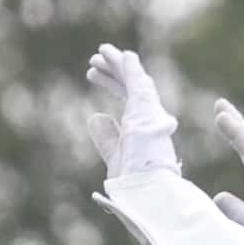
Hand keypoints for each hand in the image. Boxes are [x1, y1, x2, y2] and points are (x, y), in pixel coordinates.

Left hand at [85, 43, 179, 178]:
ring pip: (134, 81)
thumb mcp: (114, 156)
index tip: (92, 75)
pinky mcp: (146, 110)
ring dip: (117, 64)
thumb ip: (107, 138)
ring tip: (99, 52)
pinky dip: (129, 67)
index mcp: (145, 130)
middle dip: (111, 71)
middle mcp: (151, 119)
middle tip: (93, 61)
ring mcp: (150, 114)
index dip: (110, 84)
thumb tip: (97, 117)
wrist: (146, 192)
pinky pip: (137, 82)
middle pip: (130, 87)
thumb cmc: (134, 183)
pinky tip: (120, 55)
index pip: (127, 99)